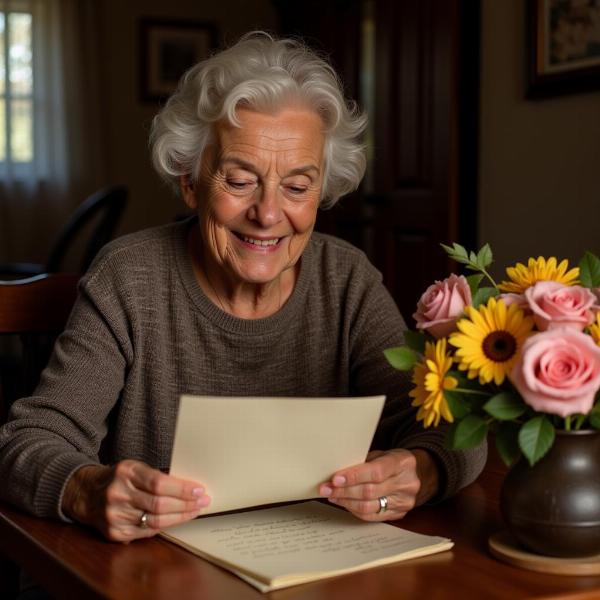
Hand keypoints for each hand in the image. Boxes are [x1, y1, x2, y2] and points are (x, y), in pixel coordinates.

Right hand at [62, 460, 209, 541]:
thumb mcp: (135, 468)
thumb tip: (189, 487)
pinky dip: (164, 526)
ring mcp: (114, 515)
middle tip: (203, 502)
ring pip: (155, 520)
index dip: (182, 488)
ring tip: (194, 511)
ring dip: (180, 517)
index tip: (199, 490)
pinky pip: (146, 532)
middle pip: (159, 504)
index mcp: (126, 472)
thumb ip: (157, 476)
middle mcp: (118, 494)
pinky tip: (176, 520)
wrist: (87, 493)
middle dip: (186, 504)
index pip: (159, 483)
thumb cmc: (119, 478)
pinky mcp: (113, 532)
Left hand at [318, 449, 439, 520]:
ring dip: (346, 502)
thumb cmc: (393, 461)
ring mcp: (404, 502)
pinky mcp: (399, 514)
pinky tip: (345, 503)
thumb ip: (364, 462)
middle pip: (370, 491)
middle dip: (344, 490)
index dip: (354, 476)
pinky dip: (355, 510)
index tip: (335, 478)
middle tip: (326, 489)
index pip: (376, 472)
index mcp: (403, 463)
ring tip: (332, 496)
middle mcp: (407, 484)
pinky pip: (373, 516)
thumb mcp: (383, 454)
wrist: (417, 474)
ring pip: (369, 506)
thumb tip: (337, 471)